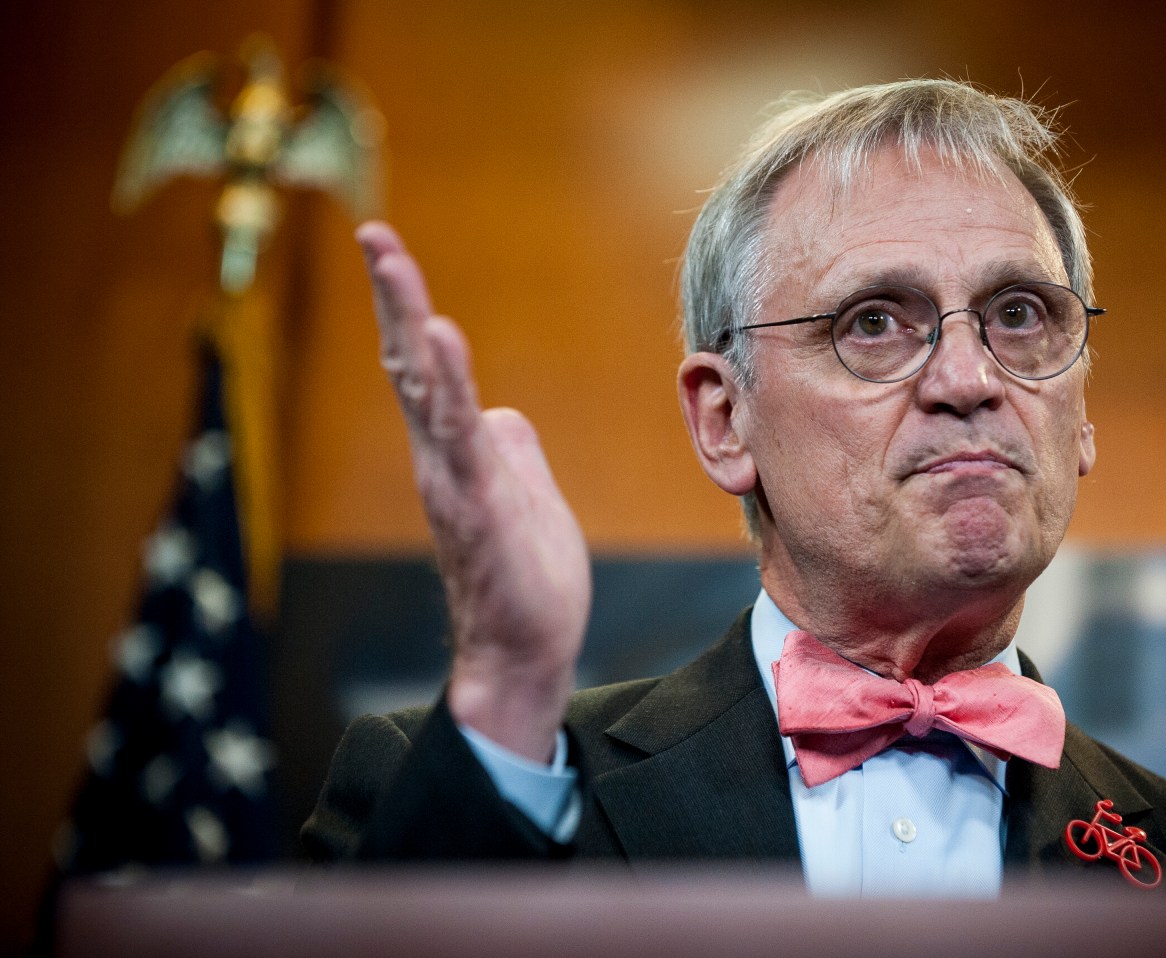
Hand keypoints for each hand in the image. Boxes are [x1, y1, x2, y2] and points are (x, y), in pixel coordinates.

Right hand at [358, 222, 591, 761]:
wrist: (525, 648)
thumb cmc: (524, 576)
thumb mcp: (524, 491)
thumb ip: (508, 447)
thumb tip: (502, 413)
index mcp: (454, 449)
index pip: (424, 366)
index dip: (406, 306)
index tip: (386, 249)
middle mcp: (439, 456)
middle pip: (409, 360)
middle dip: (393, 295)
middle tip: (373, 235)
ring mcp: (452, 477)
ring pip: (423, 387)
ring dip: (407, 320)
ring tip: (391, 261)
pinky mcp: (474, 502)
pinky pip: (458, 433)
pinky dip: (448, 382)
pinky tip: (440, 336)